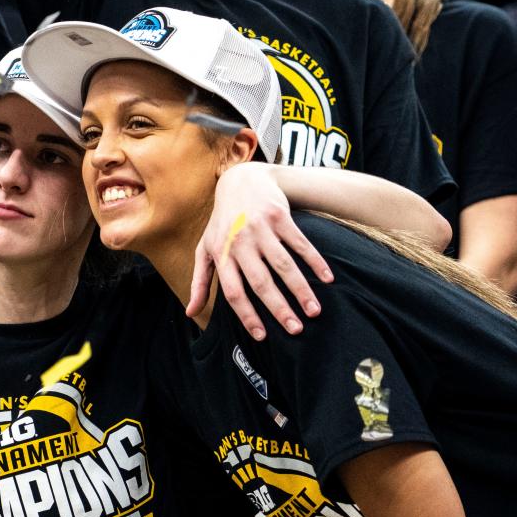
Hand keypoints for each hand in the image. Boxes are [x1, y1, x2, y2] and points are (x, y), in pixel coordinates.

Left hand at [187, 161, 332, 339]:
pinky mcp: (279, 216)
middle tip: (295, 330)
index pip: (234, 293)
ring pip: (284, 266)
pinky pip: (300, 243)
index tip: (262, 336)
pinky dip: (315, 262)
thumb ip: (199, 282)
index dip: (247, 316)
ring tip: (314, 311)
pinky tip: (327, 279)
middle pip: (261, 283)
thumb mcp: (204, 249)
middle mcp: (240, 243)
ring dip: (301, 290)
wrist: (240, 180)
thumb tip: (190, 313)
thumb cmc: (221, 222)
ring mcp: (260, 229)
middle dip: (279, 309)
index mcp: (221, 255)